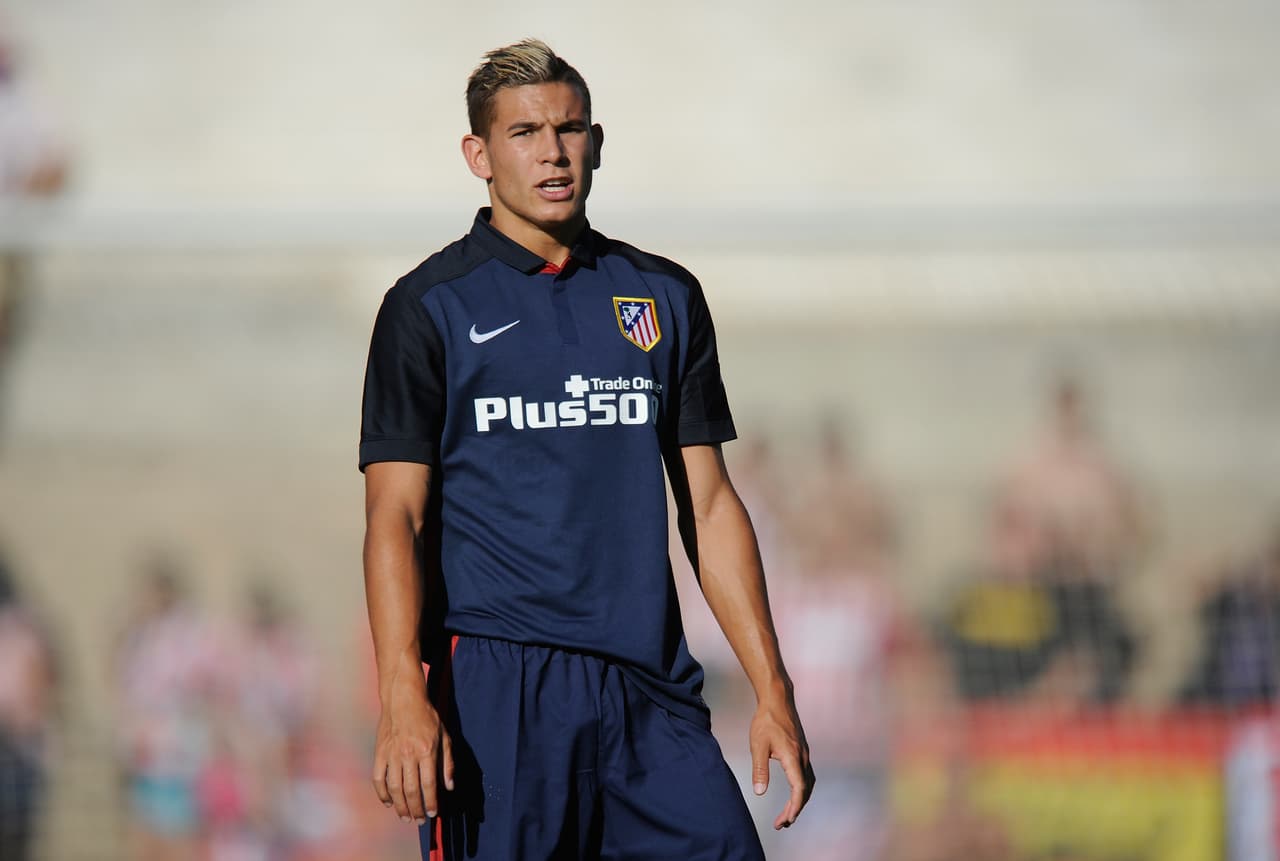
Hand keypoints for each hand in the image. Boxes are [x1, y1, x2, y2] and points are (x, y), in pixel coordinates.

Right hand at [372, 679, 454, 825]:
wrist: (403, 699)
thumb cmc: (427, 717)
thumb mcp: (445, 736)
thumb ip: (448, 762)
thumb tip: (449, 786)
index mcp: (426, 751)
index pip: (429, 784)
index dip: (431, 802)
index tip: (433, 814)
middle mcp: (408, 754)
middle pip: (411, 790)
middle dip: (416, 809)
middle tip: (419, 820)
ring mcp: (392, 754)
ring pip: (394, 788)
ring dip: (400, 806)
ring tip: (405, 817)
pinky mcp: (380, 752)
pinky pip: (378, 778)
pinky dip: (382, 793)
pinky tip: (388, 803)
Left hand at [749, 695, 814, 829]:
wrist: (777, 699)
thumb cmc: (766, 720)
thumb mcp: (758, 745)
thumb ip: (760, 769)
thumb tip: (760, 792)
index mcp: (793, 758)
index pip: (798, 790)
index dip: (794, 808)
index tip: (786, 821)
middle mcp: (803, 757)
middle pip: (805, 790)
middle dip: (795, 809)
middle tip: (782, 823)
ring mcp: (804, 754)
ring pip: (807, 784)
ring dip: (799, 800)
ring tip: (787, 813)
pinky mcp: (802, 750)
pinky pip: (806, 775)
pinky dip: (801, 789)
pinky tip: (793, 793)